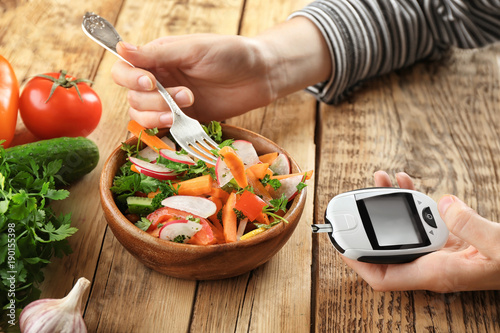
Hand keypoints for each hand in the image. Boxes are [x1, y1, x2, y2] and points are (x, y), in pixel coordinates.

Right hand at [111, 34, 276, 127]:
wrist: (260, 75)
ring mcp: (171, 102)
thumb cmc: (230, 53)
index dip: (129, 79)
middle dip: (153, 100)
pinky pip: (163, 129)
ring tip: (188, 106)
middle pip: (132, 97)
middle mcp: (159, 79)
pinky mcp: (184, 120)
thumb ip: (157, 54)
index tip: (151, 83)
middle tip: (186, 95)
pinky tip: (182, 122)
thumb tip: (120, 48)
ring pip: (143, 116)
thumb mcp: (193, 49)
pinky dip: (166, 129)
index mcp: (157, 57)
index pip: (123, 69)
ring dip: (158, 116)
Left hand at [340, 171, 499, 291]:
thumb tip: (445, 205)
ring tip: (380, 180)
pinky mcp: (448, 239)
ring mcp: (438, 251)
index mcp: (436, 273)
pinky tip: (405, 182)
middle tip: (354, 203)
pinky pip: (419, 220)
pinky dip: (410, 200)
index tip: (341, 244)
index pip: (384, 276)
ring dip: (387, 205)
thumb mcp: (498, 247)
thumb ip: (473, 229)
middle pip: (386, 248)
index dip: (358, 264)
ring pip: (401, 230)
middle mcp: (431, 264)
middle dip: (367, 224)